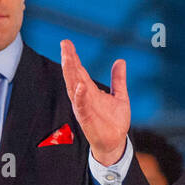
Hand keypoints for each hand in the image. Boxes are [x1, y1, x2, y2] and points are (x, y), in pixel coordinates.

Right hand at [59, 39, 130, 165]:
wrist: (115, 142)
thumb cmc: (114, 121)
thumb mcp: (120, 96)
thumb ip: (118, 80)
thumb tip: (120, 61)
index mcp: (90, 91)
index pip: (79, 71)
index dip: (73, 57)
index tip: (66, 43)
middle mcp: (84, 97)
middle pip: (73, 76)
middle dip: (69, 60)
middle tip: (64, 44)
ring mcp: (84, 108)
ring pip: (74, 88)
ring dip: (70, 73)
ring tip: (68, 58)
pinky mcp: (87, 119)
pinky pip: (82, 107)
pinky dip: (80, 97)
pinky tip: (80, 87)